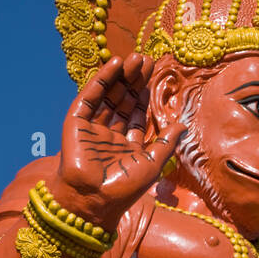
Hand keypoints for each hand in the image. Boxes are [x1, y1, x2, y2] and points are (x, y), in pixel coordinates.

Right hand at [53, 54, 185, 226]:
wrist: (93, 199)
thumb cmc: (124, 188)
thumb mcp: (153, 164)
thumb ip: (167, 143)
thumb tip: (182, 125)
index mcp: (126, 146)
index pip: (136, 115)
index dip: (144, 95)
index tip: (153, 75)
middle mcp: (109, 135)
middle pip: (122, 101)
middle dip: (134, 81)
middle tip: (145, 59)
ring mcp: (91, 129)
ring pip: (108, 96)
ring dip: (121, 77)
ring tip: (134, 58)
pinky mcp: (76, 123)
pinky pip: (89, 97)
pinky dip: (101, 80)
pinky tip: (114, 64)